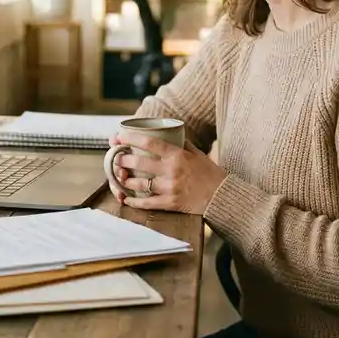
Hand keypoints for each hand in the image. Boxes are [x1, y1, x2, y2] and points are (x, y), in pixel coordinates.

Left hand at [107, 131, 225, 213]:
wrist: (222, 196)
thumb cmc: (210, 173)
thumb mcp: (197, 153)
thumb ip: (182, 144)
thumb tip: (169, 134)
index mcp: (177, 155)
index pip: (149, 142)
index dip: (130, 138)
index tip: (118, 137)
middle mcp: (171, 170)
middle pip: (139, 163)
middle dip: (122, 159)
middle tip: (116, 158)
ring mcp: (169, 188)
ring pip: (139, 183)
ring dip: (125, 180)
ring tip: (120, 176)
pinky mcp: (170, 203)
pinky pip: (147, 203)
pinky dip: (134, 201)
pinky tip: (126, 199)